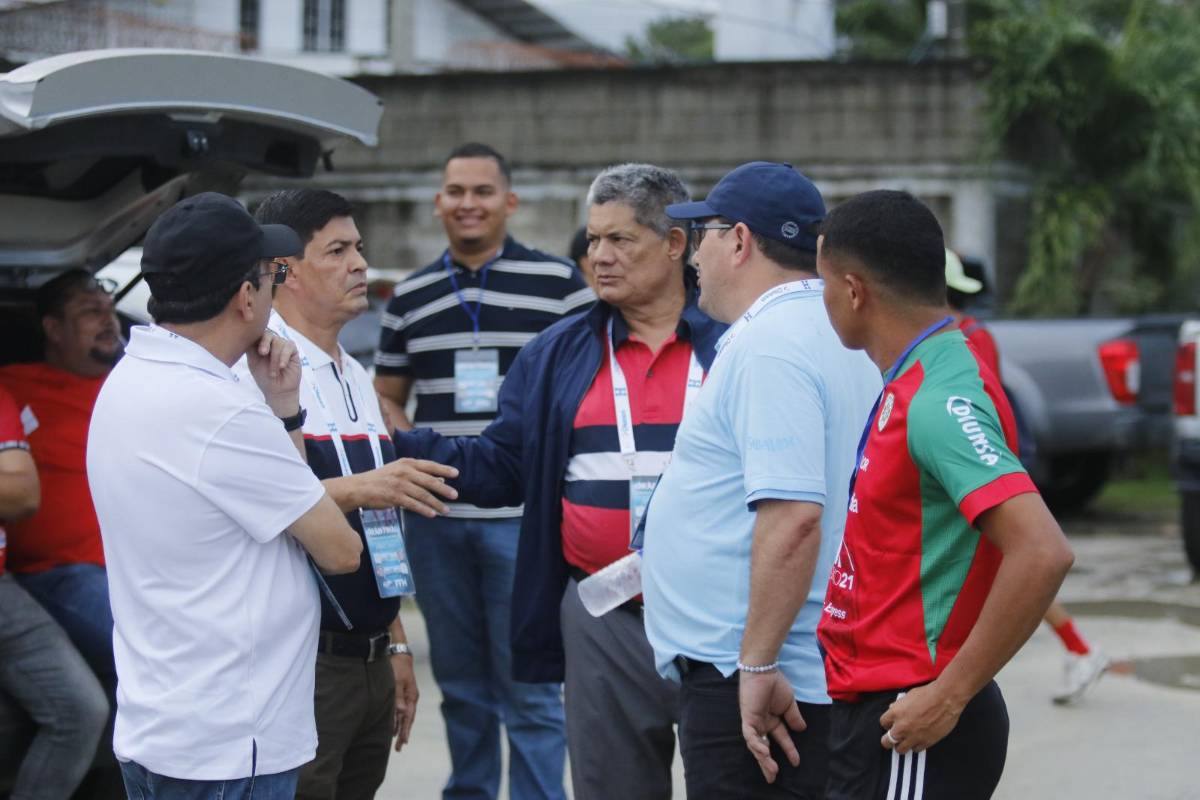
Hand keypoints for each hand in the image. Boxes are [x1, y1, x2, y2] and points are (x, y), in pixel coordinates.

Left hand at [246, 330, 301, 414]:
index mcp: (259, 345)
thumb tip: (246, 336)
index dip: (255, 338)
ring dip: (274, 359)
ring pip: (278, 342)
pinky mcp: (293, 350)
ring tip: (273, 373)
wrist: (278, 391)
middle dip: (265, 343)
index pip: (257, 334)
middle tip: (263, 353)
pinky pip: (289, 347)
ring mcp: (282, 346)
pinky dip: (284, 357)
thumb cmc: (264, 378)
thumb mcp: (253, 363)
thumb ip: (250, 349)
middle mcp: (271, 343)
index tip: (253, 349)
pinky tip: (282, 367)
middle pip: (268, 334)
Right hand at [361, 459, 458, 515]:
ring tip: (446, 510)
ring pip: (423, 495)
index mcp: (406, 463)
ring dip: (436, 503)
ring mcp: (399, 485)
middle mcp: (404, 472)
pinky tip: (432, 514)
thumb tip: (441, 478)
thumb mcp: (400, 471)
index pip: (429, 465)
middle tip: (455, 495)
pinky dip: (424, 510)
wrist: (359, 487)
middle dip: (443, 489)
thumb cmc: (381, 479)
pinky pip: (413, 504)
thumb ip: (419, 474)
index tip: (456, 473)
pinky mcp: (394, 497)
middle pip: (428, 481)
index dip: (443, 469)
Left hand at [391, 649, 418, 750]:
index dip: (405, 730)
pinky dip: (397, 720)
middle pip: (407, 720)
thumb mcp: (397, 682)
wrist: (399, 654)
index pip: (408, 717)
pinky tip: (394, 727)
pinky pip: (400, 711)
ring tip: (397, 742)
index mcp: (412, 697)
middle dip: (403, 734)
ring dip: (400, 728)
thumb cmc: (397, 667)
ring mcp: (406, 697)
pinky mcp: (401, 694)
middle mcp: (410, 699)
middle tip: (399, 748)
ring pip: (403, 717)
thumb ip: (398, 698)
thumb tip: (401, 712)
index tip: (403, 742)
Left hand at [740, 669, 804, 783]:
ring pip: (756, 745)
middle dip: (767, 763)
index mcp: (771, 720)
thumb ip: (793, 717)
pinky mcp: (747, 717)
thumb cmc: (775, 683)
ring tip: (771, 770)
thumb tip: (801, 730)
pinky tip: (764, 752)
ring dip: (763, 758)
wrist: (764, 670)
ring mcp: (753, 721)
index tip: (796, 762)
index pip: (780, 739)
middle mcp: (761, 723)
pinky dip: (756, 744)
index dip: (788, 750)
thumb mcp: (789, 704)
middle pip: (764, 747)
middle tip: (772, 778)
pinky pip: (750, 735)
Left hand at [879, 681, 964, 754]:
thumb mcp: (908, 696)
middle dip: (888, 740)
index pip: (883, 723)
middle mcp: (902, 727)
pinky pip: (916, 750)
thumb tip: (894, 708)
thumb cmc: (928, 694)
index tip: (891, 724)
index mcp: (895, 713)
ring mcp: (913, 736)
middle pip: (887, 741)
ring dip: (902, 745)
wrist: (945, 699)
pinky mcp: (926, 742)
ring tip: (905, 741)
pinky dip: (916, 746)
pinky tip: (919, 740)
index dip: (887, 724)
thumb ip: (899, 705)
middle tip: (892, 739)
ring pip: (900, 749)